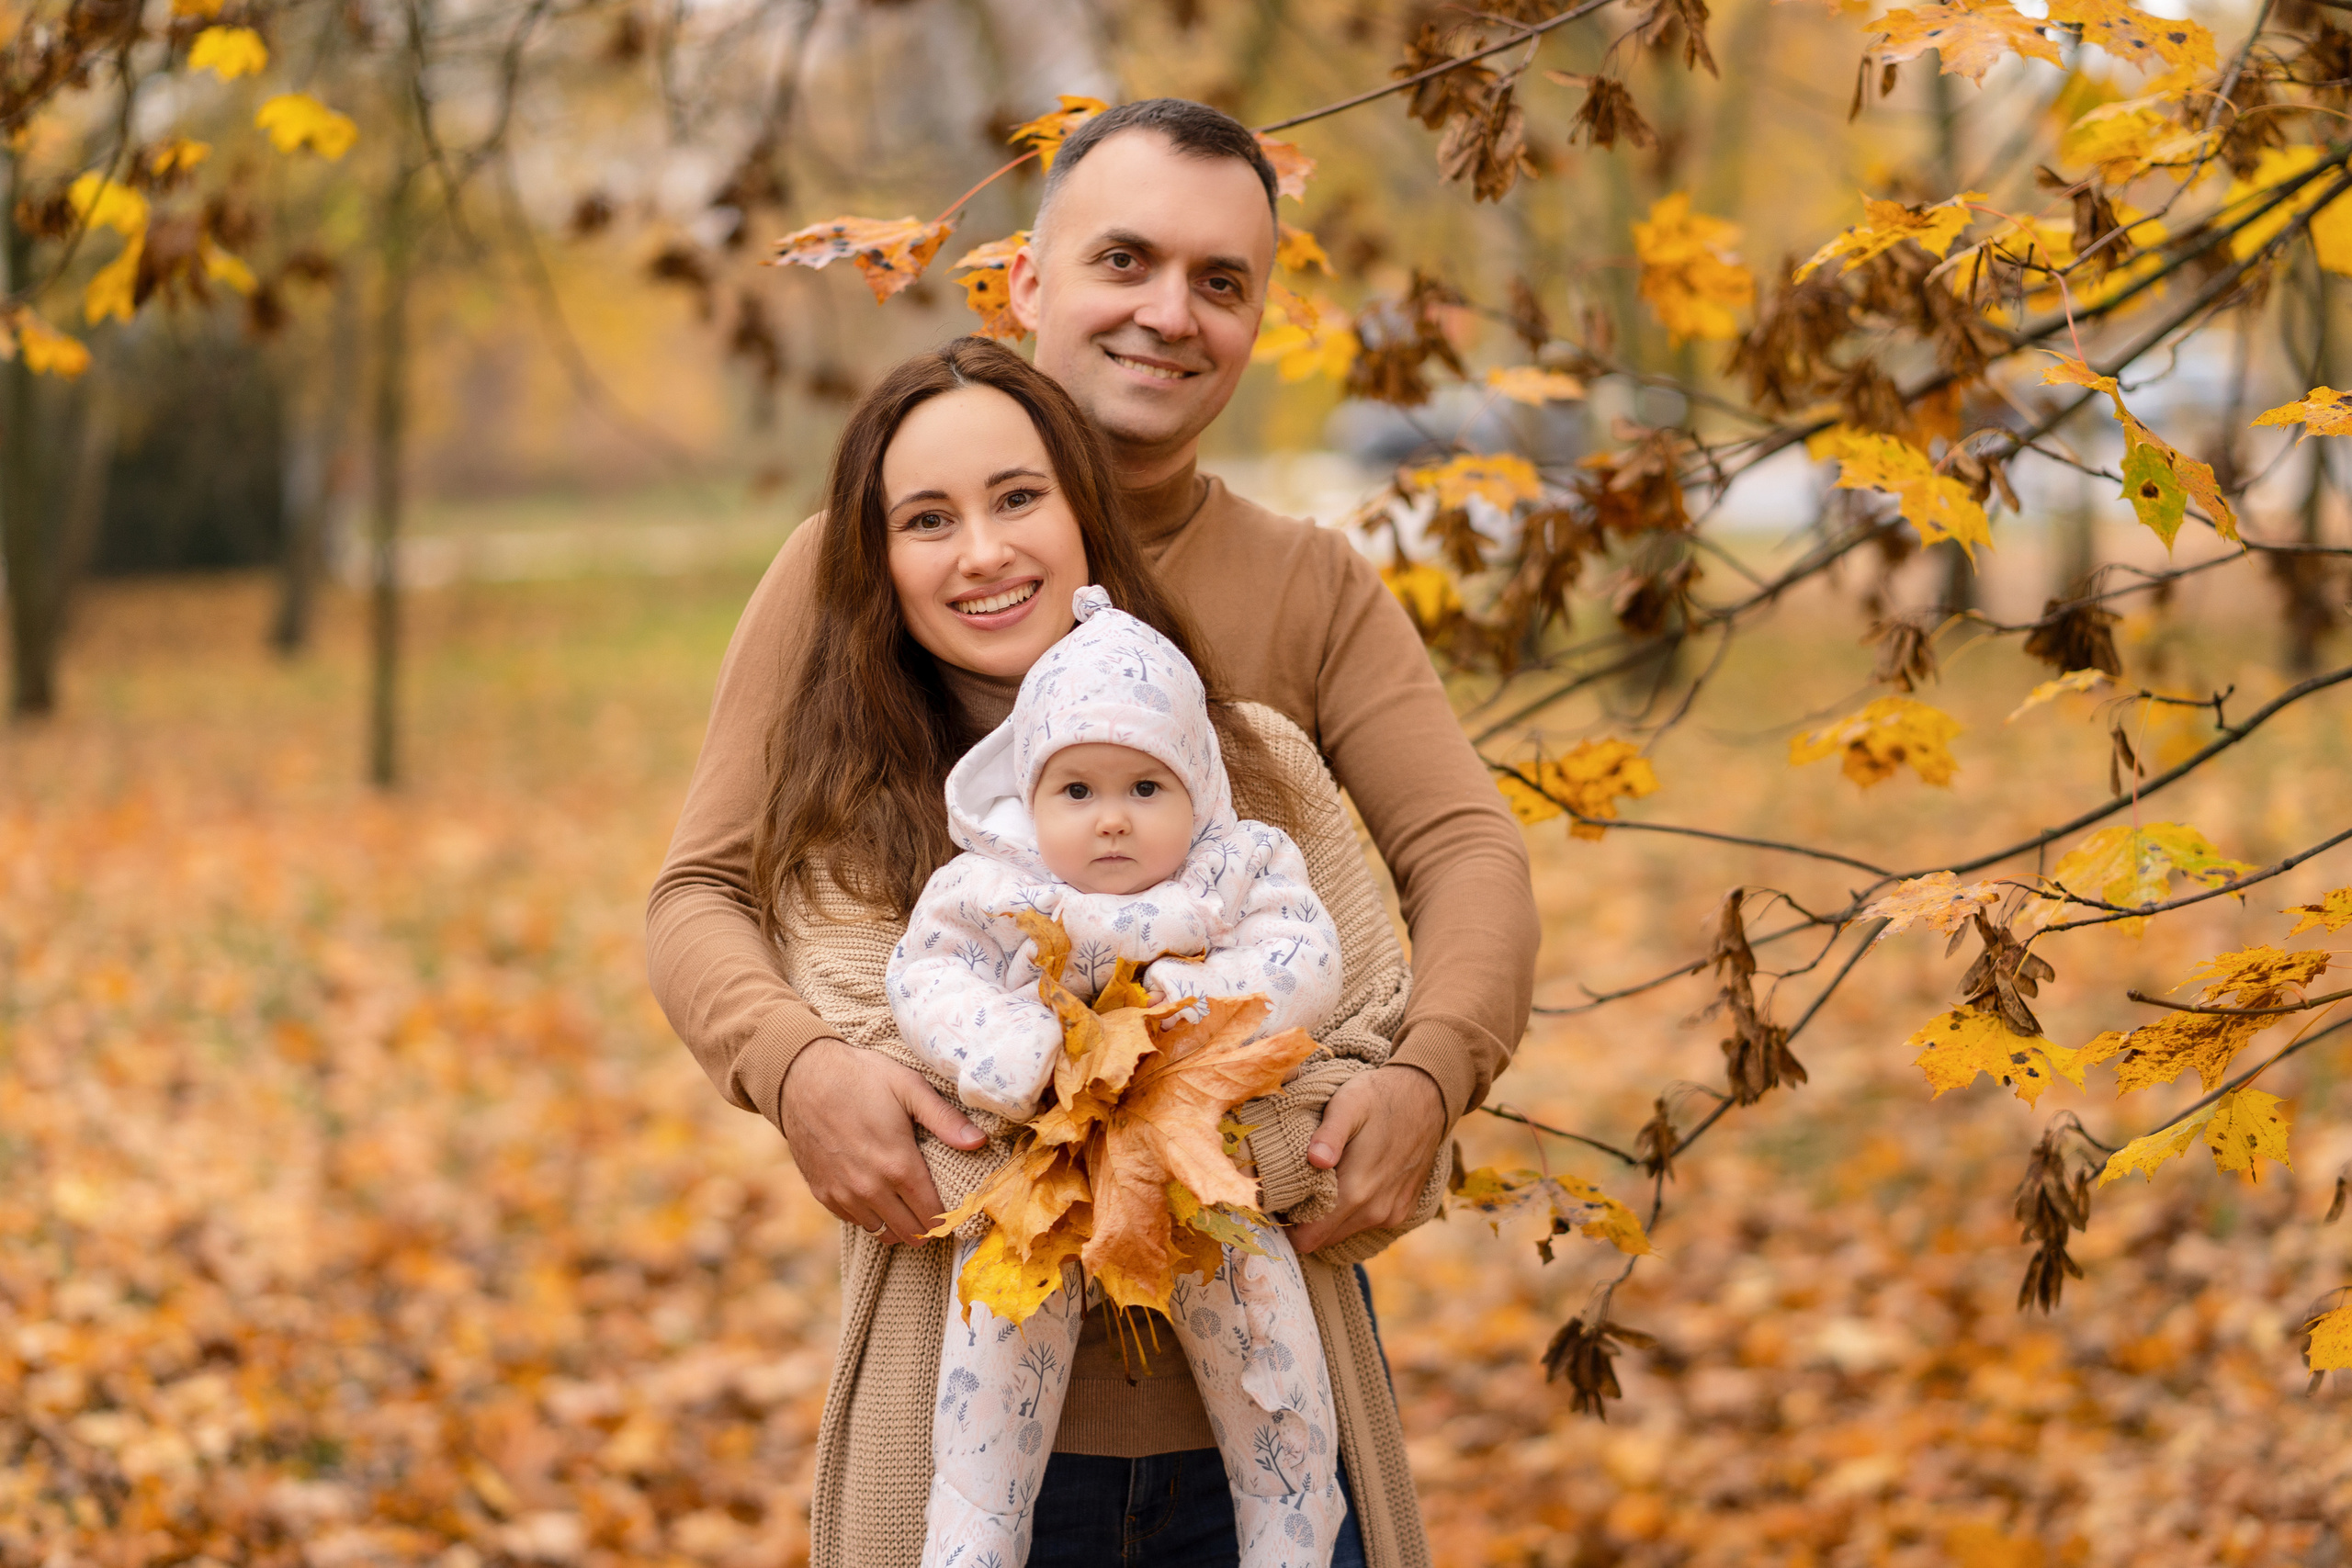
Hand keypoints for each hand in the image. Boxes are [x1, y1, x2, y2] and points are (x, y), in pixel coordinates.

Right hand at [776, 1037, 986, 1245]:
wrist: (801, 1076)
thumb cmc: (860, 1077)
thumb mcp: (909, 1087)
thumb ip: (945, 1119)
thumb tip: (980, 1142)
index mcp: (898, 1166)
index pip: (933, 1216)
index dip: (948, 1219)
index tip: (957, 1212)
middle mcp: (870, 1189)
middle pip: (910, 1232)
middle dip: (928, 1227)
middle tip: (936, 1211)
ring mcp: (844, 1194)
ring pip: (882, 1232)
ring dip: (899, 1224)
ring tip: (909, 1207)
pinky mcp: (823, 1193)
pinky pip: (855, 1222)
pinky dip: (871, 1217)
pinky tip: (879, 1197)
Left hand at [1285, 1063, 1446, 1255]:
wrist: (1429, 1097)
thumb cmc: (1380, 1097)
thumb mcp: (1348, 1104)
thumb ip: (1330, 1135)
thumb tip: (1315, 1160)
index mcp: (1356, 1192)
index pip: (1308, 1239)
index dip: (1287, 1225)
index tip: (1278, 1201)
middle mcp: (1375, 1212)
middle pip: (1323, 1239)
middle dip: (1306, 1221)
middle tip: (1295, 1187)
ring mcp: (1392, 1214)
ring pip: (1344, 1232)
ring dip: (1330, 1215)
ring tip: (1322, 1180)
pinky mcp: (1403, 1210)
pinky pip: (1366, 1223)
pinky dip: (1353, 1211)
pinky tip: (1349, 1180)